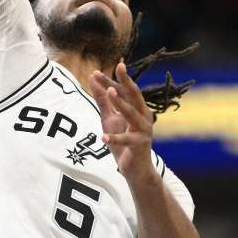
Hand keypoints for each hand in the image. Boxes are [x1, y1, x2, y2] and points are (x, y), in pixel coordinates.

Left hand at [91, 61, 156, 185]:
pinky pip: (126, 140)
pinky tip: (103, 137)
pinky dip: (114, 139)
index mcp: (137, 108)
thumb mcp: (110, 120)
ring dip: (121, 103)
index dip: (111, 81)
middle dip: (126, 81)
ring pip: (132, 114)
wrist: (135, 170)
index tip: (96, 72)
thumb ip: (103, 102)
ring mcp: (143, 130)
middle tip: (119, 67)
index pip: (123, 91)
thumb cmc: (123, 143)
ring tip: (110, 93)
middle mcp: (143, 116)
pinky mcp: (139, 145)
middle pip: (134, 96)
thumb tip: (93, 81)